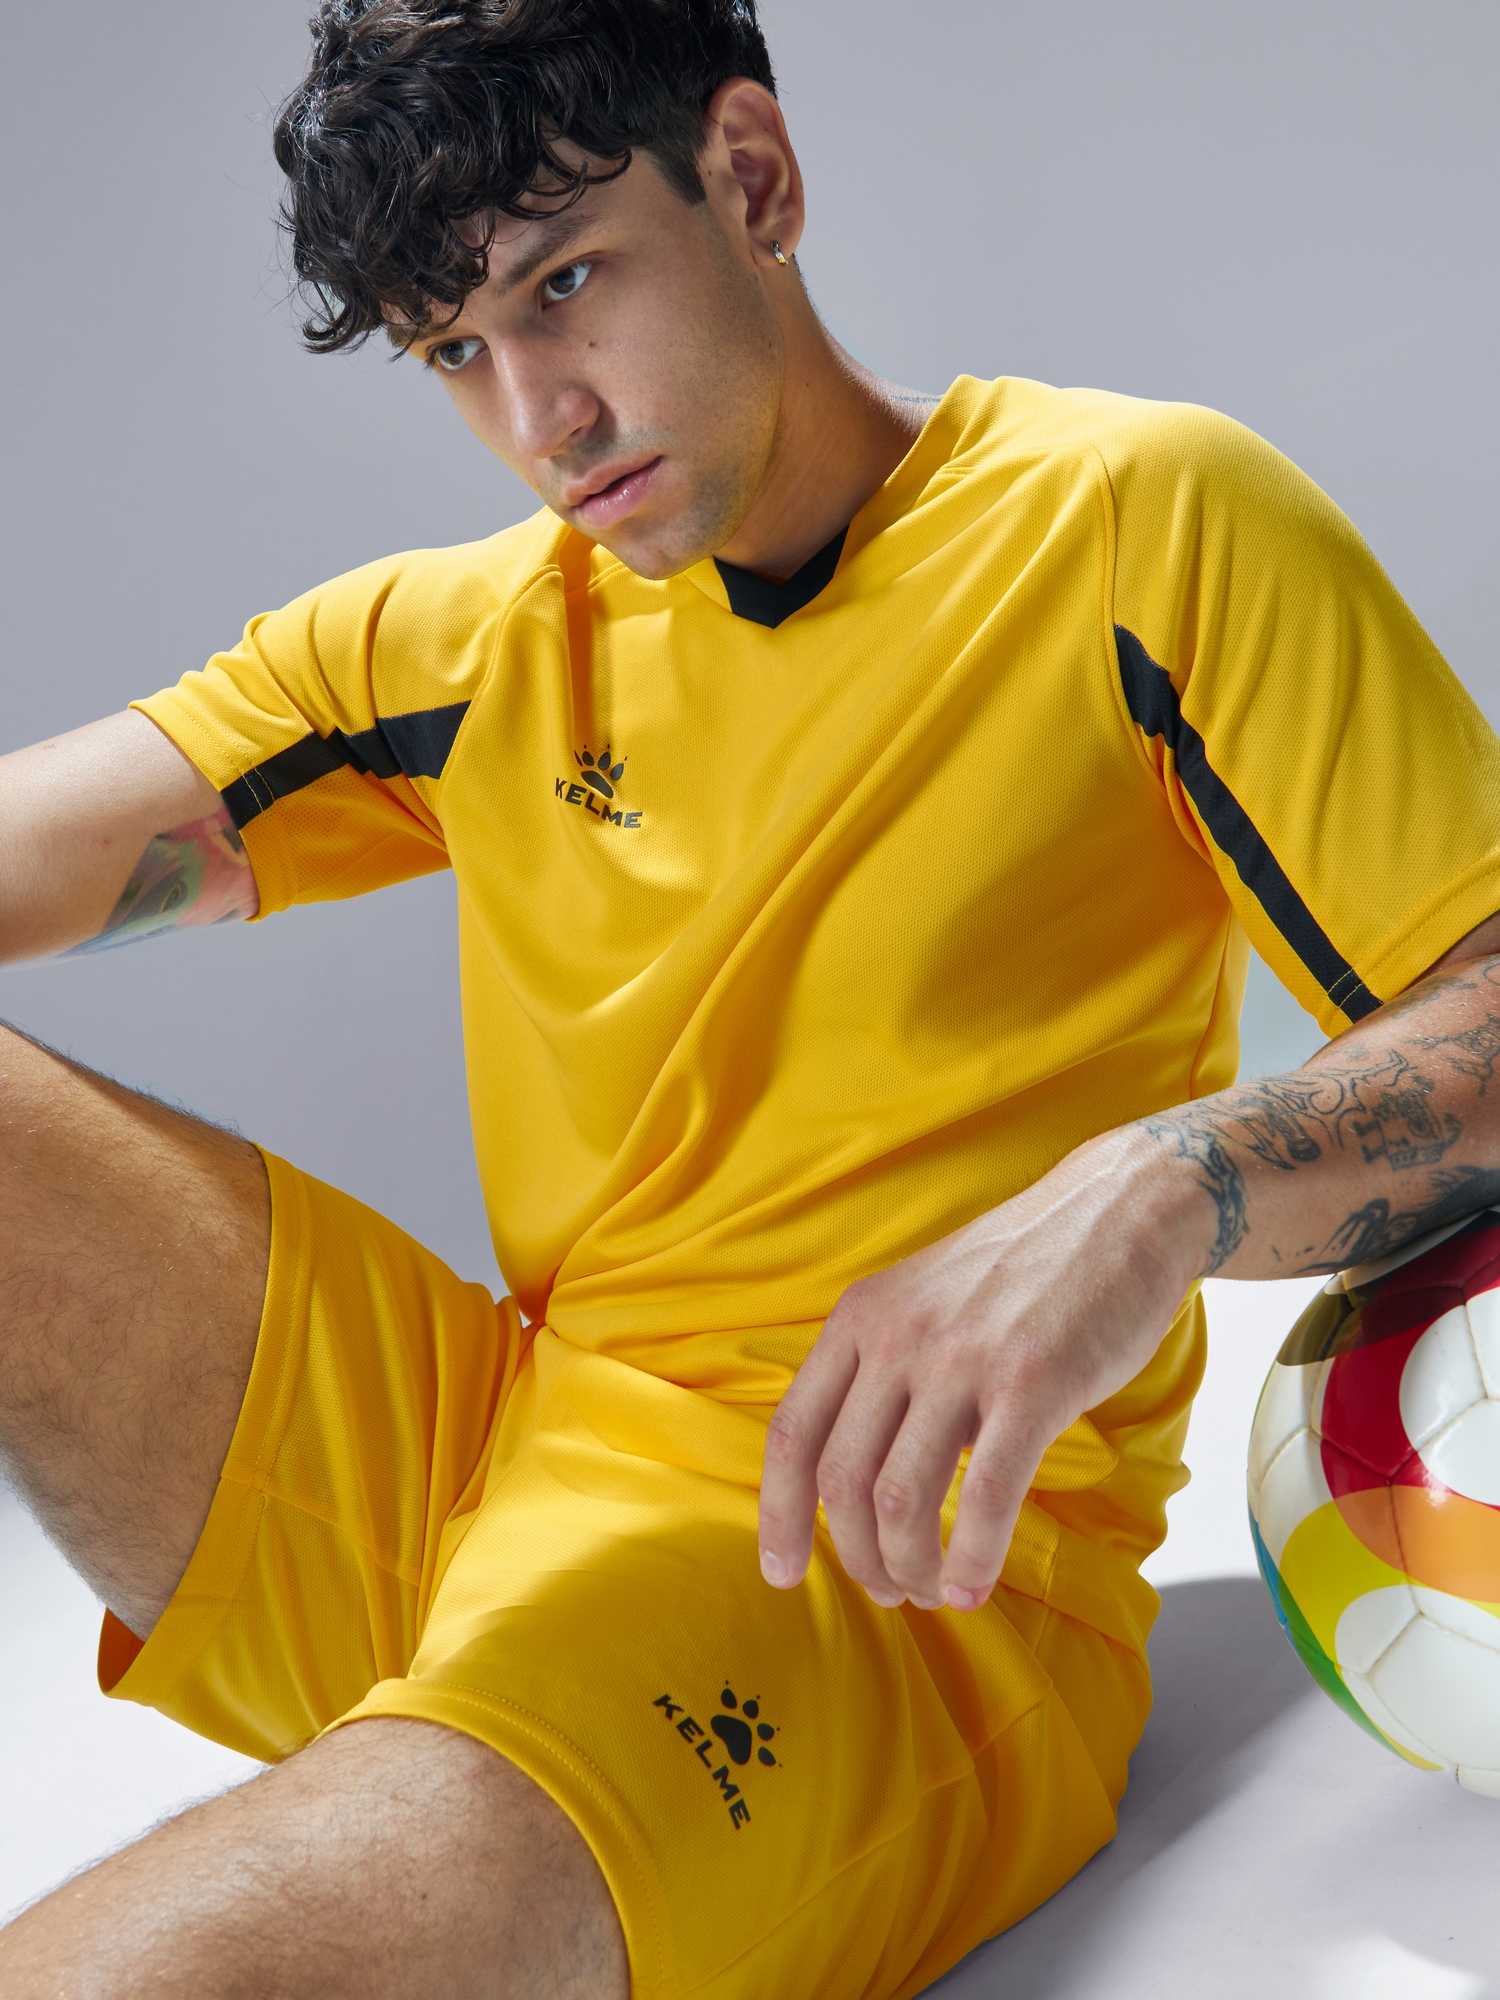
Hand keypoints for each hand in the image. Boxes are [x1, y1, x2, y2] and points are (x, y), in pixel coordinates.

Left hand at [757, 1130, 1203, 1610]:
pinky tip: (975, 1586)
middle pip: (841, 1481)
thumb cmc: (1025, 1270)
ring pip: (901, 1500)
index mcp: (861, 1317)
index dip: (778, 1515)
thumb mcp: (924, 1298)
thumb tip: (853, 1473)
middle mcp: (898, 1335)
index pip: (793, 1433)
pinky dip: (972, 1558)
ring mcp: (963, 1358)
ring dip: (911, 1568)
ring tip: (934, 1592)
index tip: (782, 1573)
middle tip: (891, 1590)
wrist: (1121, 1211)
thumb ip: (882, 1367)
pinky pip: (985, 1496)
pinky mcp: (1033, 1383)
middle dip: (857, 1556)